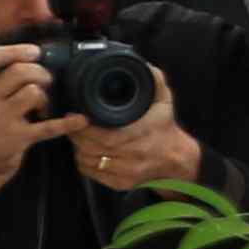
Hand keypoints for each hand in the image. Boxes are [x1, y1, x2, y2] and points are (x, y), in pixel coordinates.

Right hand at [0, 40, 69, 236]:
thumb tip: (33, 61)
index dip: (13, 50)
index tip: (34, 52)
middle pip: (19, 71)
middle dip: (41, 73)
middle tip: (47, 83)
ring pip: (33, 92)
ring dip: (46, 97)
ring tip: (44, 107)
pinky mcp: (16, 140)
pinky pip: (48, 127)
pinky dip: (67, 123)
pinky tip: (80, 120)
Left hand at [73, 88, 206, 192]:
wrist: (176, 159)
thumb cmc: (165, 128)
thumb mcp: (164, 101)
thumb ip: (155, 81)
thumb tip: (144, 65)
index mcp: (142, 135)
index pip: (104, 136)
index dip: (85, 128)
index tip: (77, 116)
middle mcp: (134, 157)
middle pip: (92, 148)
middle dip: (77, 136)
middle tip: (71, 123)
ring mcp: (126, 172)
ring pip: (88, 160)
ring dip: (79, 148)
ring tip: (79, 136)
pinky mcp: (120, 183)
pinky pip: (91, 172)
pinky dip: (84, 161)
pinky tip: (87, 151)